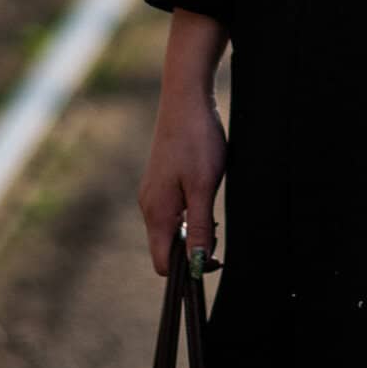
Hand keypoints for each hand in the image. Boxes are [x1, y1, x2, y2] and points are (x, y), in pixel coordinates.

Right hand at [137, 83, 226, 275]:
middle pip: (167, 247)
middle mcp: (149, 206)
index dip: (186, 269)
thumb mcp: (204, 187)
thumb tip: (195, 264)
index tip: (212, 258)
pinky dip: (189, 210)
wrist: (186, 98)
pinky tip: (205, 191)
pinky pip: (173, 209)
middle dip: (192, 248)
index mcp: (157, 212)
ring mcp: (153, 191)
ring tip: (212, 205)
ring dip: (192, 228)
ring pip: (171, 228)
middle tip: (217, 228)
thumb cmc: (197, 140)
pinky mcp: (161, 179)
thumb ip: (198, 227)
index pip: (163, 263)